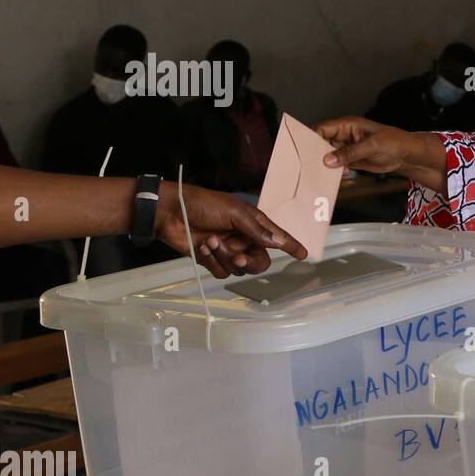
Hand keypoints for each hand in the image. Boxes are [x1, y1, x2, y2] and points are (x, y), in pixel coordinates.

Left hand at [154, 184, 307, 278]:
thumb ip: (256, 229)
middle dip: (249, 262)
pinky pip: (221, 272)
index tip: (304, 255)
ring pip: (237, 269)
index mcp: (253, 223)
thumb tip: (278, 241)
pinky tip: (203, 248)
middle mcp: (242, 238)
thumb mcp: (233, 212)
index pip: (277, 237)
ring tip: (210, 241)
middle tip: (238, 257)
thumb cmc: (202, 203)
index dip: (291, 246)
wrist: (170, 212)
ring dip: (224, 257)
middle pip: (259, 261)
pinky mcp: (211, 260)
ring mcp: (227, 250)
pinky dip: (212, 262)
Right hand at [315, 117, 445, 192]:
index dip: (312, 137)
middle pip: (321, 142)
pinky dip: (333, 171)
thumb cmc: (394, 142)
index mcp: (347, 125)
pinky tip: (334, 177)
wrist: (406, 155)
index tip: (305, 150)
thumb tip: (329, 159)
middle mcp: (344, 135)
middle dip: (316, 153)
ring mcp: (346, 148)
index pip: (323, 128)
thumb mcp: (372, 146)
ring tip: (321, 173)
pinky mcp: (350, 160)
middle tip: (311, 165)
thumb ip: (350, 152)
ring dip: (325, 164)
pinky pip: (336, 165)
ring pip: (328, 155)